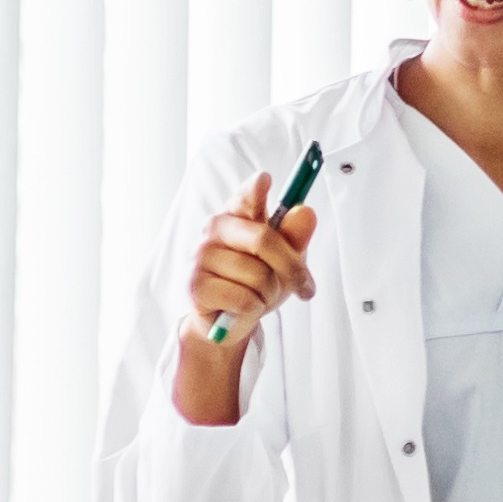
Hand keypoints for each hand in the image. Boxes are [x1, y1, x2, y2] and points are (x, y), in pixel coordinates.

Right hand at [179, 196, 313, 426]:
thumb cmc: (257, 283)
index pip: (246, 195)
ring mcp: (202, 256)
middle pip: (265, 240)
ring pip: (258, 276)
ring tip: (259, 297)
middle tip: (304, 287)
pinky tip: (243, 309)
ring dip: (269, 294)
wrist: (229, 320)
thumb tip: (306, 212)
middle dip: (292, 268)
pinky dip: (254, 310)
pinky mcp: (196, 286)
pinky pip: (245, 300)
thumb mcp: (285, 260)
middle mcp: (216, 228)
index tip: (265, 180)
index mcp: (238, 214)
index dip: (255, 188)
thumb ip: (295, 236)